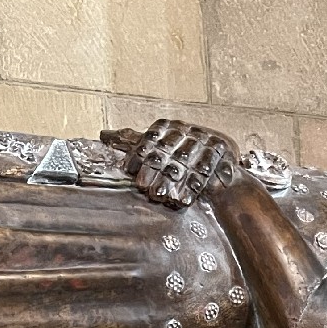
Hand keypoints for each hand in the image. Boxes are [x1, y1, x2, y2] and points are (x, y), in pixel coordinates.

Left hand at [102, 120, 239, 208]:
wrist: (220, 173)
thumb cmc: (185, 160)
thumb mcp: (159, 148)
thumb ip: (133, 142)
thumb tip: (104, 135)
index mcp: (170, 126)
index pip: (152, 137)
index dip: (139, 153)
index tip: (129, 169)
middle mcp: (188, 131)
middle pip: (167, 151)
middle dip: (155, 170)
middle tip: (143, 187)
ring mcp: (206, 142)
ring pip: (185, 163)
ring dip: (171, 182)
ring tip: (159, 196)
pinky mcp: (222, 155)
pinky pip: (206, 172)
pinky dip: (192, 188)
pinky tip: (181, 200)